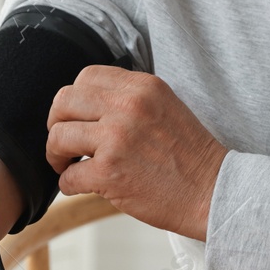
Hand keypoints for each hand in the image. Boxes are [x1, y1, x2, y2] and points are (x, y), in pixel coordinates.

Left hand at [46, 66, 227, 238]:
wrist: (213, 192)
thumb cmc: (189, 156)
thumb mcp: (164, 106)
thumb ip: (128, 98)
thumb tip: (86, 104)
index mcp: (142, 86)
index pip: (86, 77)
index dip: (74, 100)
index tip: (77, 118)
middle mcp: (128, 105)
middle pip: (64, 102)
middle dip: (56, 124)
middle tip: (65, 143)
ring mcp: (117, 138)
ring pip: (58, 137)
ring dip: (57, 155)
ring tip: (69, 165)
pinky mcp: (110, 172)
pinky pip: (68, 176)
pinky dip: (69, 184)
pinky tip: (83, 186)